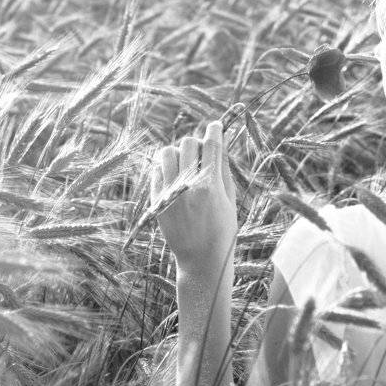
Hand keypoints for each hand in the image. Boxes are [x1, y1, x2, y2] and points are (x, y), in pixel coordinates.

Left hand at [150, 120, 236, 278]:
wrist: (201, 260)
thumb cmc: (222, 231)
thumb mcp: (230, 200)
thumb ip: (223, 170)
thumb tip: (219, 143)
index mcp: (210, 186)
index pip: (211, 145)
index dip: (214, 130)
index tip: (215, 125)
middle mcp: (187, 188)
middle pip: (188, 143)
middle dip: (196, 144)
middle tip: (201, 153)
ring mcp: (169, 194)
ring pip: (167, 153)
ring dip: (178, 154)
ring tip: (185, 165)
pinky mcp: (156, 201)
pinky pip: (156, 171)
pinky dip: (165, 169)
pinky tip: (174, 179)